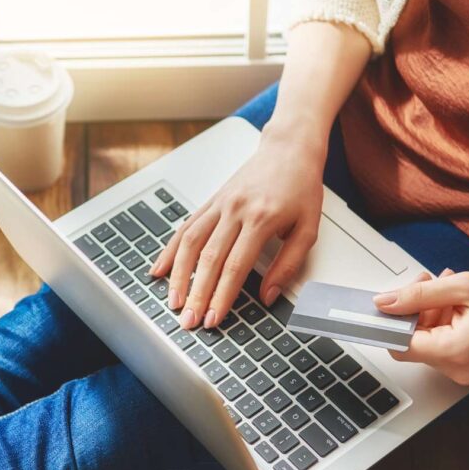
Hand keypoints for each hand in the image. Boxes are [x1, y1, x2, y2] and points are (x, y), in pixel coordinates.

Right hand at [150, 121, 325, 328]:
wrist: (288, 148)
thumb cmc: (301, 187)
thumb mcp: (308, 229)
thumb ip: (288, 264)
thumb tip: (269, 296)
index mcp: (261, 219)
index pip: (236, 266)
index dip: (222, 296)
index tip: (214, 318)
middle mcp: (235, 210)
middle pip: (208, 260)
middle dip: (196, 294)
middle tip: (189, 321)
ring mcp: (219, 205)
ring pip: (190, 243)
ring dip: (178, 276)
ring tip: (173, 301)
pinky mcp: (210, 201)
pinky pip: (185, 228)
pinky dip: (170, 250)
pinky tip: (160, 269)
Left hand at [375, 271, 468, 384]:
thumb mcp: (464, 287)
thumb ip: (419, 294)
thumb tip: (385, 302)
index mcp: (454, 352)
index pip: (400, 345)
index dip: (390, 322)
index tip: (385, 305)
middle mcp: (456, 369)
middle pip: (412, 341)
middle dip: (414, 309)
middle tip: (428, 283)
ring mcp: (463, 372)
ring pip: (427, 341)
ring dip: (430, 312)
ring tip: (449, 290)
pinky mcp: (468, 367)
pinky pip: (443, 345)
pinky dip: (443, 323)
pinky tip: (457, 304)